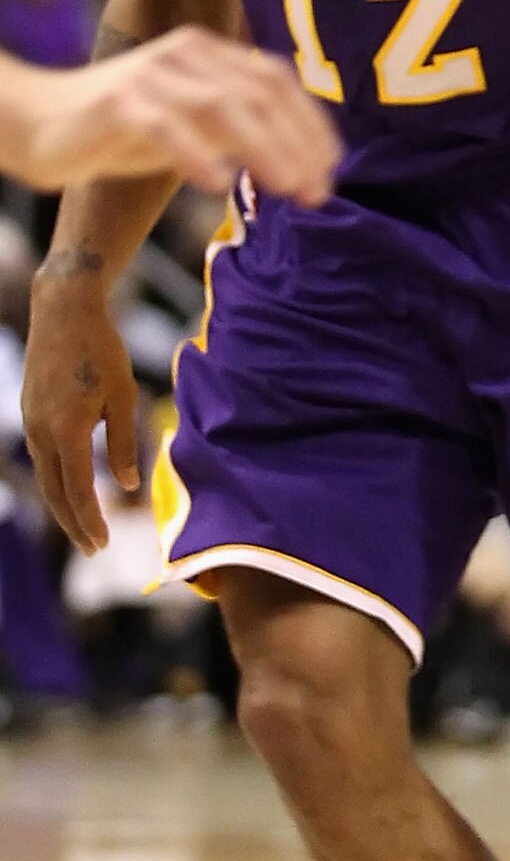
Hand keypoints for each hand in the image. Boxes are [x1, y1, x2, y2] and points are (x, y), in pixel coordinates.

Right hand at [10, 33, 338, 202]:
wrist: (41, 123)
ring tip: (287, 188)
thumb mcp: (195, 125)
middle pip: (258, 94)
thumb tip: (305, 165)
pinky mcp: (118, 101)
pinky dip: (195, 154)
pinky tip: (216, 184)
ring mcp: (150, 73)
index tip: (333, 167)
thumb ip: (242, 133)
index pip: (277, 80)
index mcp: (210, 52)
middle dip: (298, 144)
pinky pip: (165, 125)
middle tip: (319, 191)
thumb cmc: (126, 128)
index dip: (312, 123)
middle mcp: (185, 52)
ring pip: (221, 107)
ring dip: (263, 150)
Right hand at [22, 268, 140, 553]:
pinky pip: (42, 457)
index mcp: (66, 431)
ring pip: (45, 477)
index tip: (104, 545)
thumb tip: (128, 486)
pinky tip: (71, 488)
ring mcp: (30, 422)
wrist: (64, 310)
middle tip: (95, 550)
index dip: (91, 521)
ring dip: (63, 505)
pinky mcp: (29, 412)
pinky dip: (56, 480)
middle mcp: (41, 432)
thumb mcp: (124, 396)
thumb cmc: (102, 350)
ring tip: (84, 527)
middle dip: (74, 524)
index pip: (77, 491)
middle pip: (54, 493)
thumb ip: (123, 443)